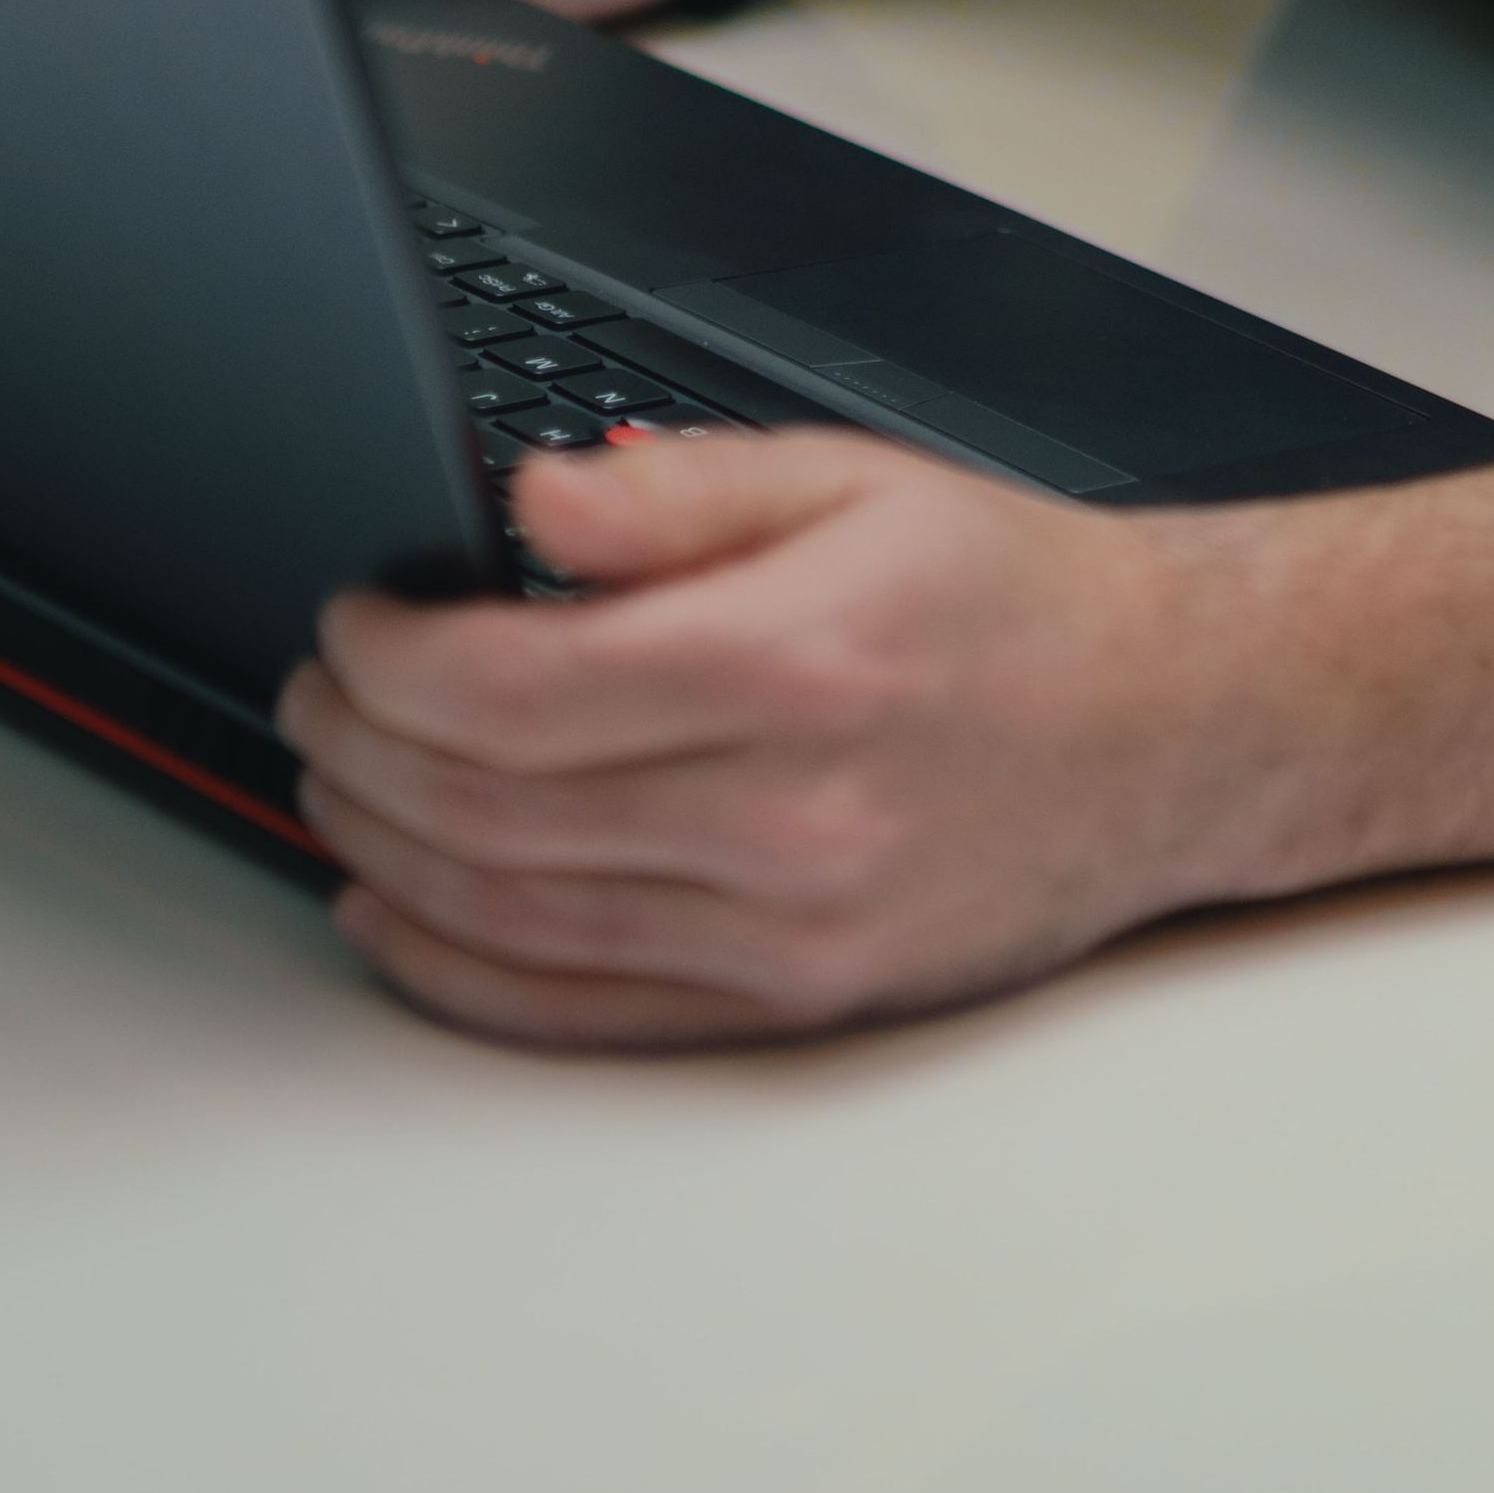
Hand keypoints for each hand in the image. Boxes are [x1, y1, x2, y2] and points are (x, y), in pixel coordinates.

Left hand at [284, 427, 1287, 1047]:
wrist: (1171, 727)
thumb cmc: (1016, 604)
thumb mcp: (855, 481)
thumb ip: (676, 490)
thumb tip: (530, 498)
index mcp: (794, 666)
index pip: (508, 691)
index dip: (388, 659)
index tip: (357, 621)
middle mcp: (789, 816)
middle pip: (486, 807)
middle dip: (360, 746)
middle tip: (322, 693)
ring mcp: (789, 929)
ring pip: (509, 915)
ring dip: (385, 852)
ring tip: (342, 783)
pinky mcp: (795, 1001)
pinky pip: (578, 1011)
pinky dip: (458, 972)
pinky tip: (401, 916)